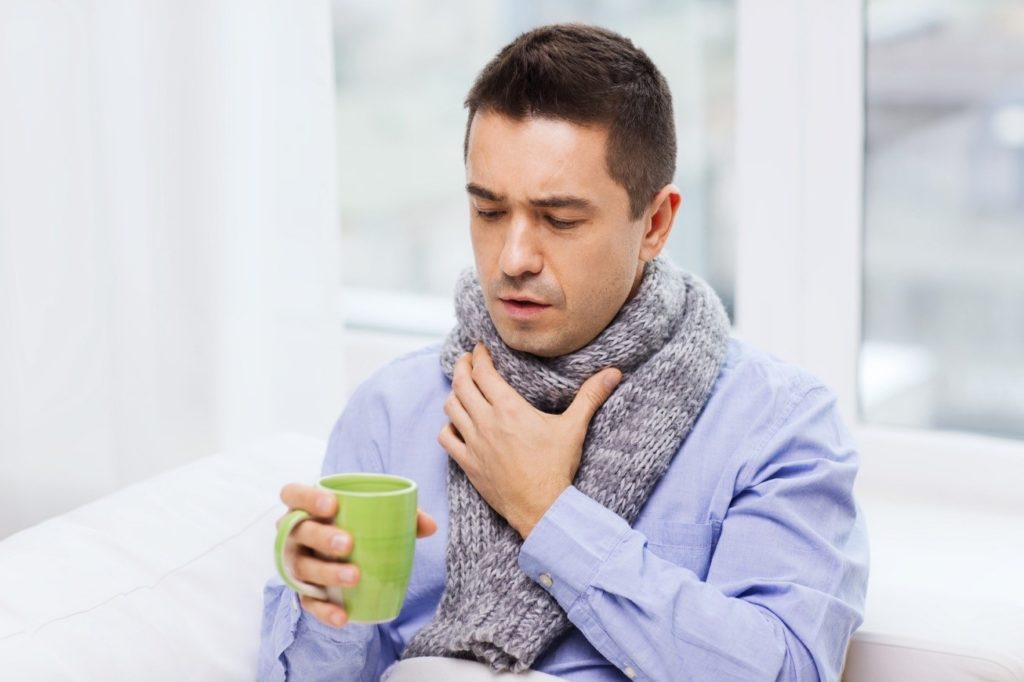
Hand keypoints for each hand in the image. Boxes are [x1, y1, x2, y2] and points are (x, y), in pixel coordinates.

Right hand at [277, 483, 437, 627]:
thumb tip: (430, 526)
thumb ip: (403, 514)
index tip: (333, 504)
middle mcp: (293, 533)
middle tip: (348, 544)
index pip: (293, 494)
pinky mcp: (303, 590)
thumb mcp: (376, 514)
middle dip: (321, 537)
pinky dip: (324, 611)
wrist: (346, 552)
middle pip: (298, 531)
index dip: (307, 497)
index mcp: (305, 505)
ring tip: (354, 577)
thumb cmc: (358, 524)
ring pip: (303, 567)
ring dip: (326, 573)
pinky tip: (343, 616)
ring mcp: (295, 562)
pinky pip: (309, 602)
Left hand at [439, 343, 620, 537]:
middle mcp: (486, 421)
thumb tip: (613, 373)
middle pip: (461, 384)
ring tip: (461, 387)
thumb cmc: (556, 467)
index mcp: (509, 408)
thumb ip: (591, 396)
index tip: (480, 349)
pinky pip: (446, 438)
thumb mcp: (574, 428)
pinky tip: (456, 423)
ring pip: (450, 408)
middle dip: (462, 367)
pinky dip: (448, 426)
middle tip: (466, 359)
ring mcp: (474, 443)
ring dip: (454, 393)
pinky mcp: (468, 463)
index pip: (483, 372)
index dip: (478, 356)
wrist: (541, 507)